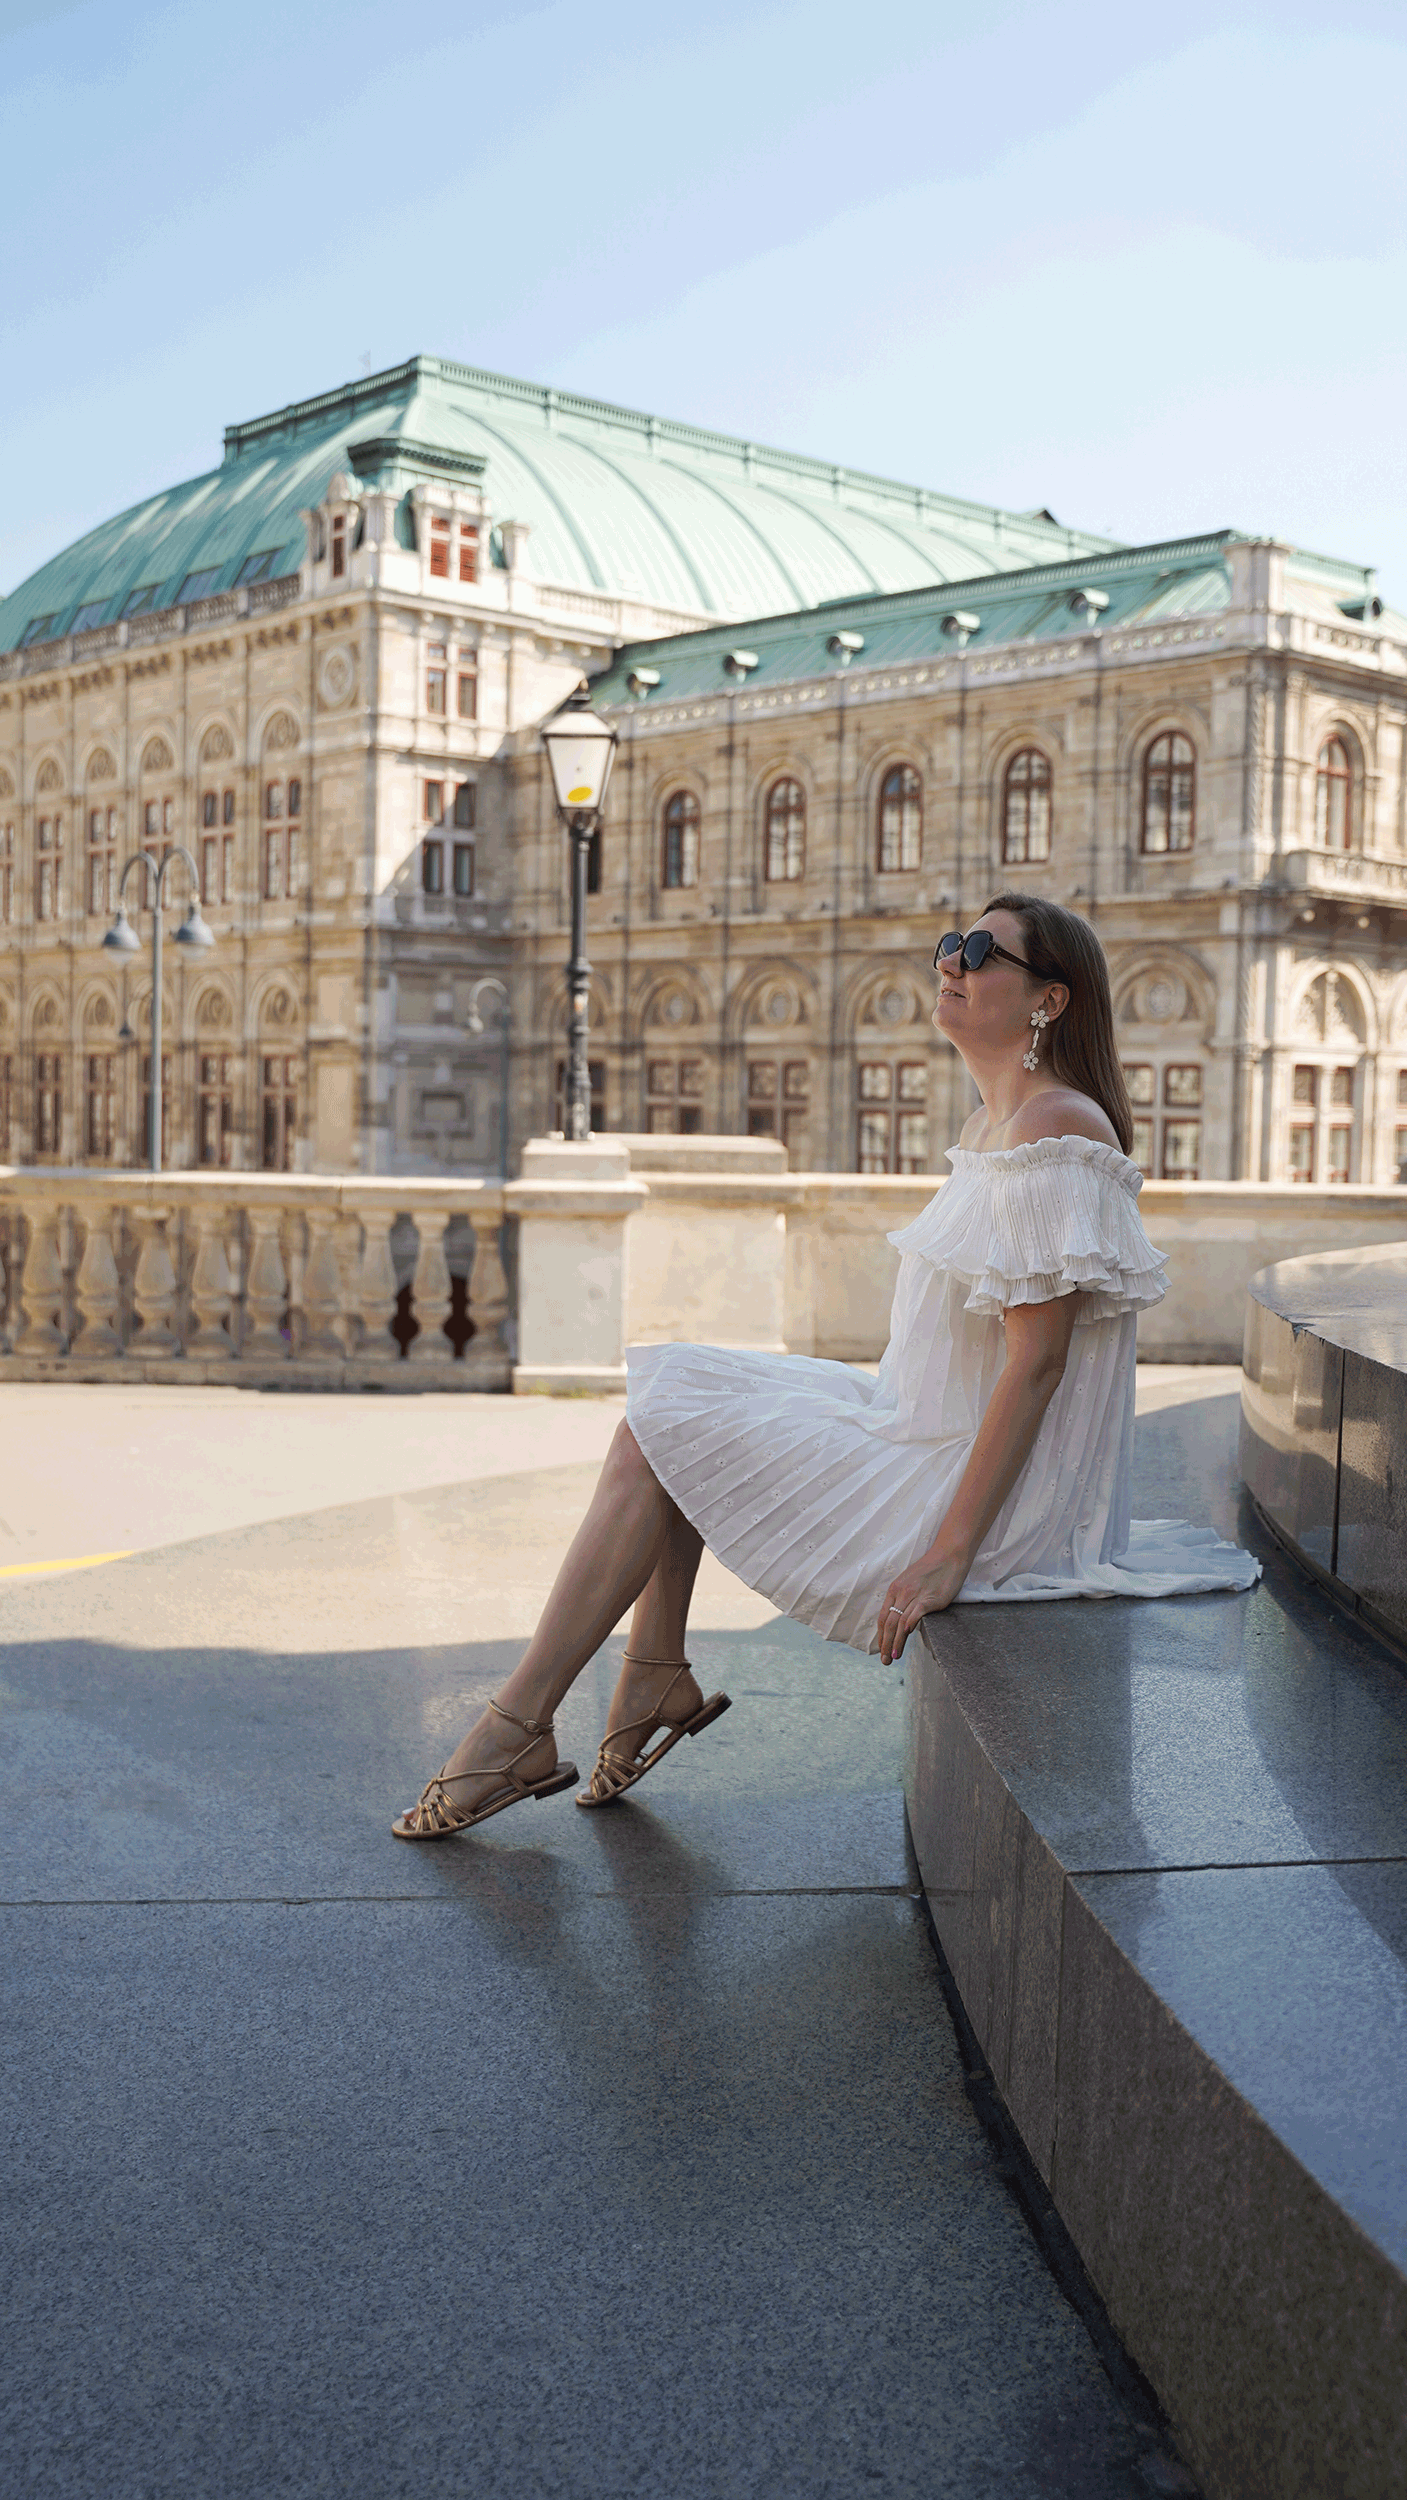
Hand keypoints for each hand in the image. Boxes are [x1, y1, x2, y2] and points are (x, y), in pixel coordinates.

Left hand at [876, 1545, 970, 1662]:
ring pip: (899, 1623)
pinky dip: (908, 1628)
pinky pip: (914, 1616)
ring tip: (894, 1655)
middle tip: (885, 1659)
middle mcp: (901, 1593)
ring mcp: (914, 1596)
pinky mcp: (928, 1599)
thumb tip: (901, 1618)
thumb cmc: (932, 1570)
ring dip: (895, 1642)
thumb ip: (904, 1598)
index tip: (882, 1649)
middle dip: (885, 1644)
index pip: (883, 1617)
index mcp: (895, 1589)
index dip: (881, 1636)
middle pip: (888, 1623)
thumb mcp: (911, 1582)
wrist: (949, 1556)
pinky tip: (907, 1637)